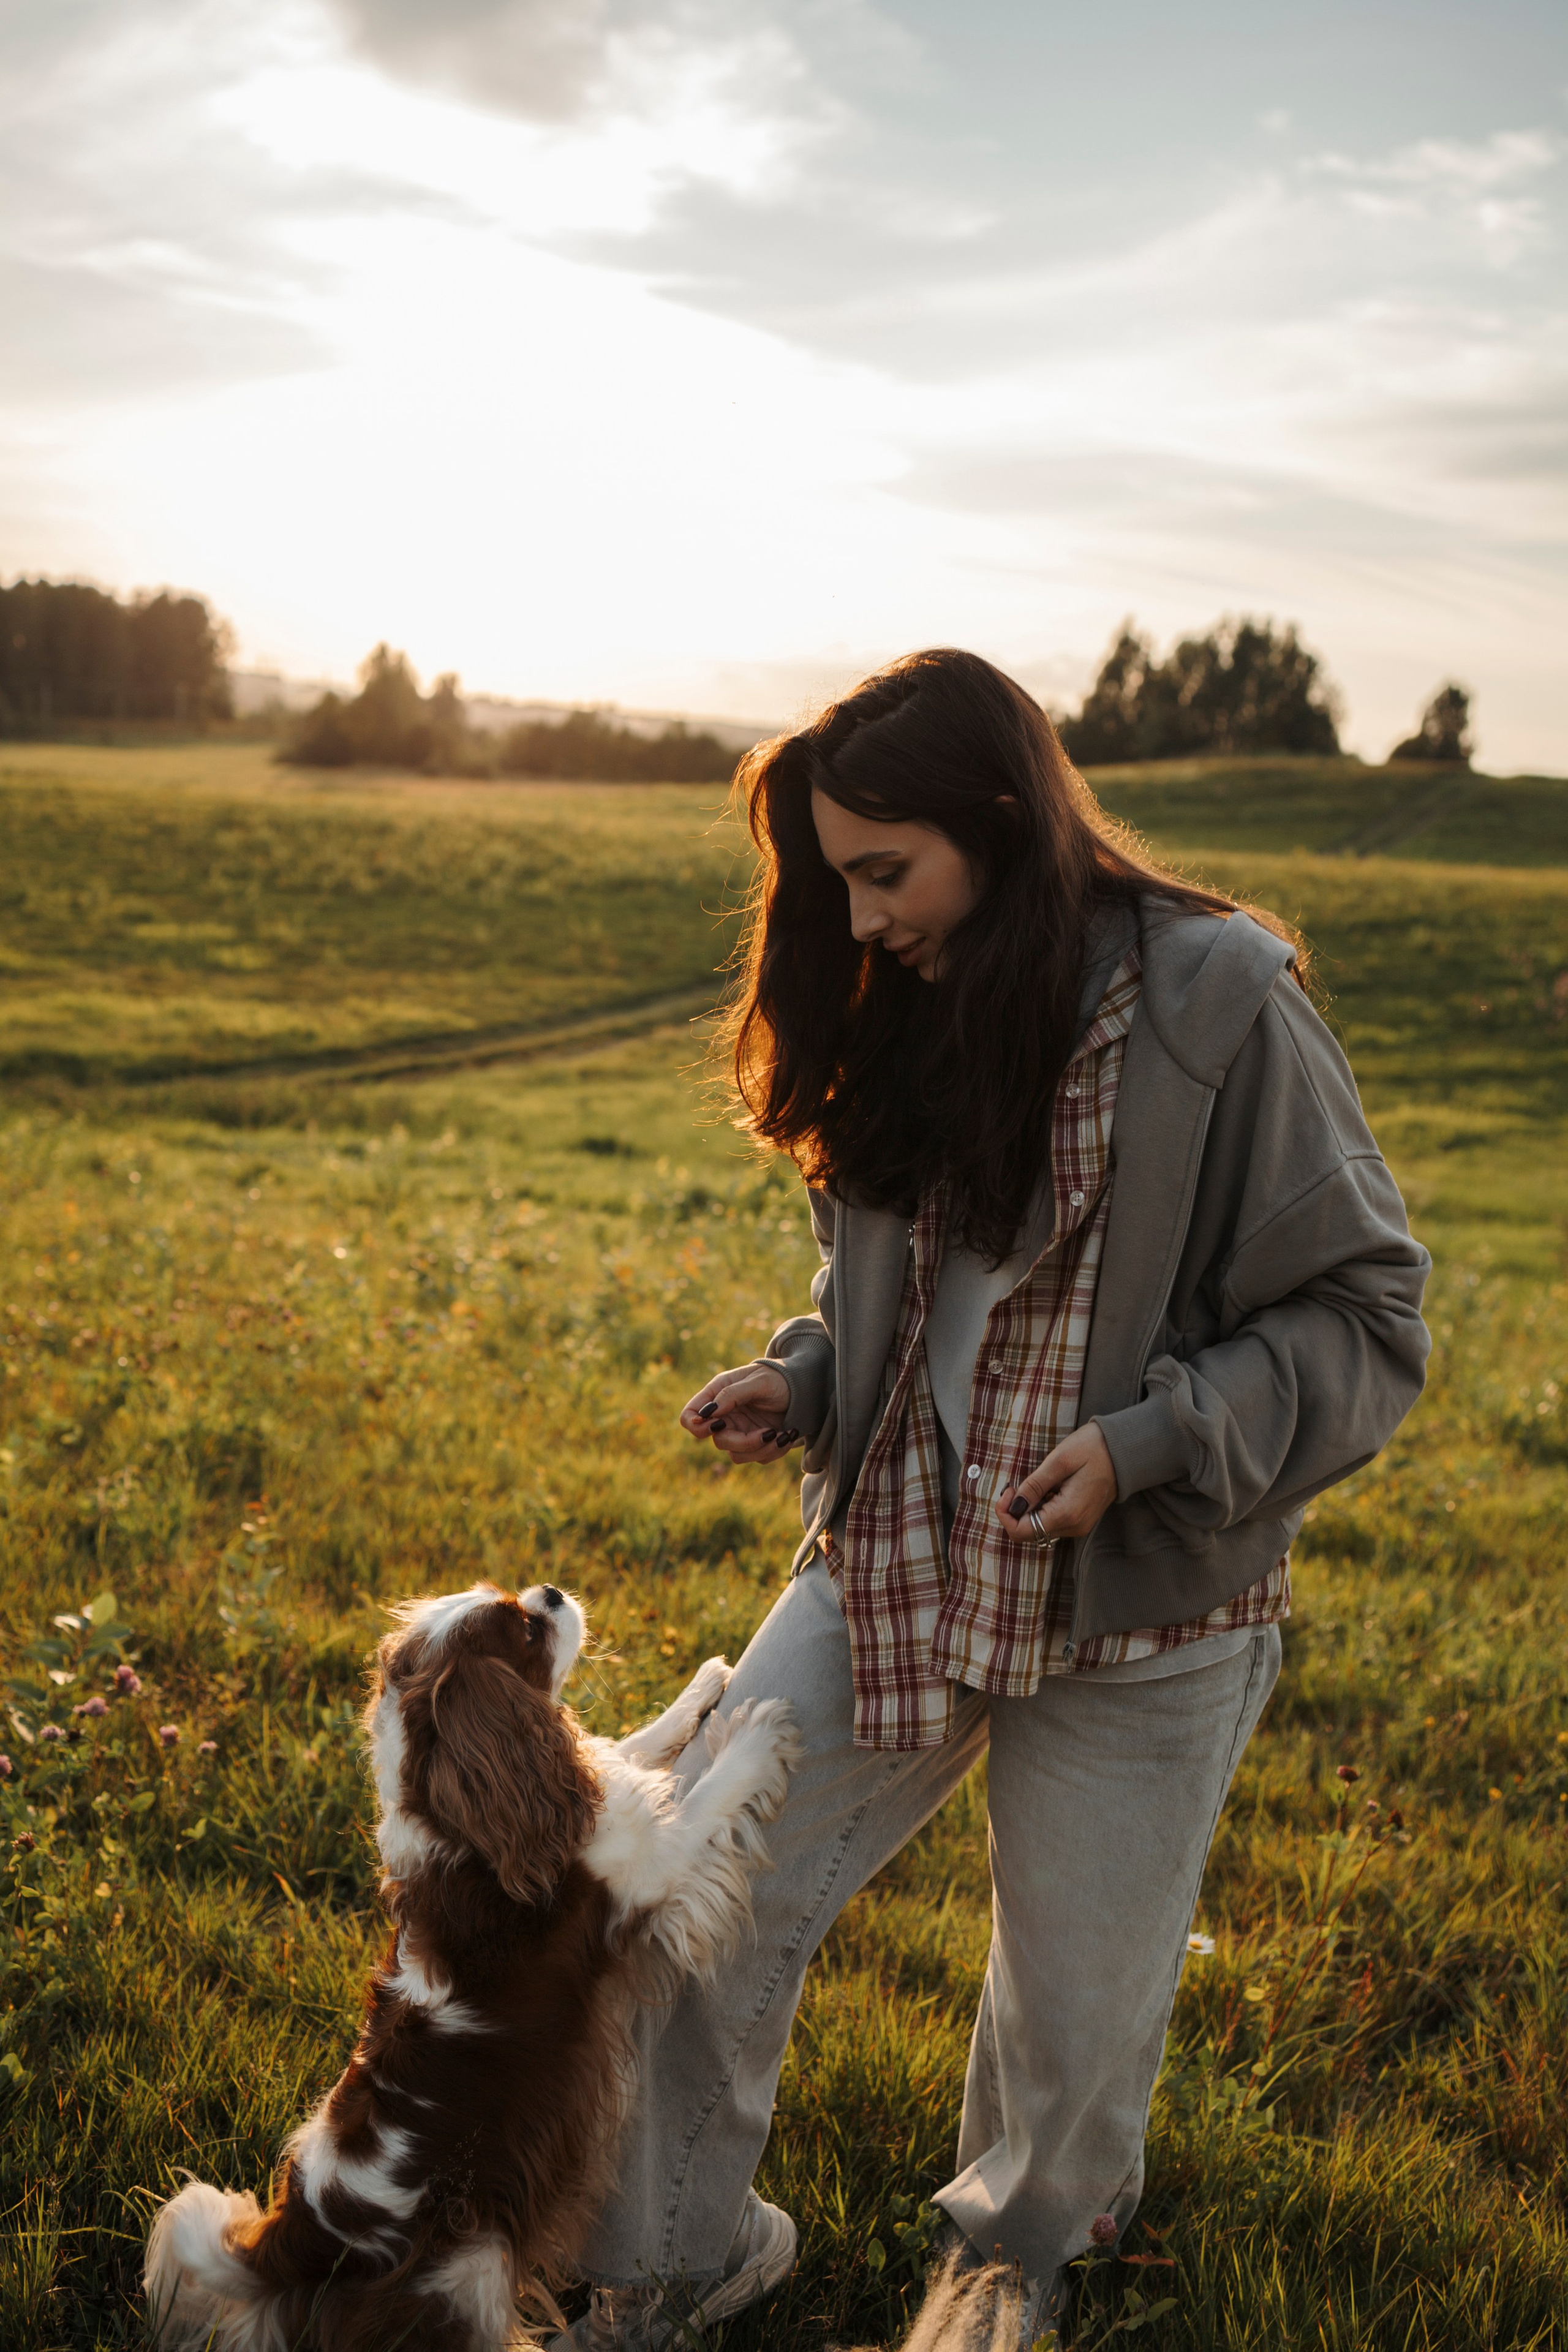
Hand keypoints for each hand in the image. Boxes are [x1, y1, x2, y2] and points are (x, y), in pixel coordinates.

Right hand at [680, 1363, 796, 1461]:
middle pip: (717, 1440)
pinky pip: (757, 1458)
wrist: (805, 1389)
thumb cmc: (778, 1378)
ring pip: (737, 1455)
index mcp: (718, 1394)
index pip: (690, 1415)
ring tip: (783, 1435)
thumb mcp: (758, 1381)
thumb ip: (732, 1394)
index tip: (716, 1425)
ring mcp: (740, 1431)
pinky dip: (774, 1450)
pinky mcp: (757, 1443)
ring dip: (761, 1449)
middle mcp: (726, 1415)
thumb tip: (708, 1412)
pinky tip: (787, 1435)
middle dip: (743, 1442)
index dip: (696, 1425)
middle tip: (767, 1433)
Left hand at [994, 1422, 1117, 1541]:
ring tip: (1038, 1482)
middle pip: (1029, 1532)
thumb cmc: (1093, 1448)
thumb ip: (1034, 1486)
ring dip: (1029, 1509)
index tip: (1009, 1489)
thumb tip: (1013, 1506)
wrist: (1125, 1450)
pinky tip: (1050, 1488)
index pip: (1021, 1532)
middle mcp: (1073, 1527)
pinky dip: (1042, 1508)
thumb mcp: (1059, 1461)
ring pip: (1039, 1528)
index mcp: (1067, 1514)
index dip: (1006, 1513)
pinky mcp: (1080, 1520)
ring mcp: (1079, 1526)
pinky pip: (1052, 1522)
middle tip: (1019, 1484)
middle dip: (1016, 1510)